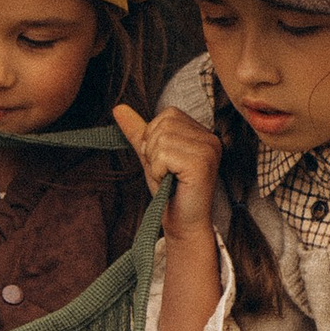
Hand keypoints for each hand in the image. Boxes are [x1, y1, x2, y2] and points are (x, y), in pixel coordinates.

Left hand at [114, 100, 222, 239]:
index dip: (155, 137)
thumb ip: (138, 131)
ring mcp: (208, 150)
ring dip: (156, 163)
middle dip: (153, 150)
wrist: (181, 222)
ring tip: (168, 178)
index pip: (169, 114)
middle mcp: (210, 139)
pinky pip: (164, 155)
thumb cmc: (168, 191)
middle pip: (164, 125)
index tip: (164, 162)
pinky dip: (158, 171)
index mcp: (203, 133)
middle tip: (165, 172)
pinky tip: (170, 183)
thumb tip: (118, 108)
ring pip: (162, 139)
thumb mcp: (151, 155)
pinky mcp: (201, 164)